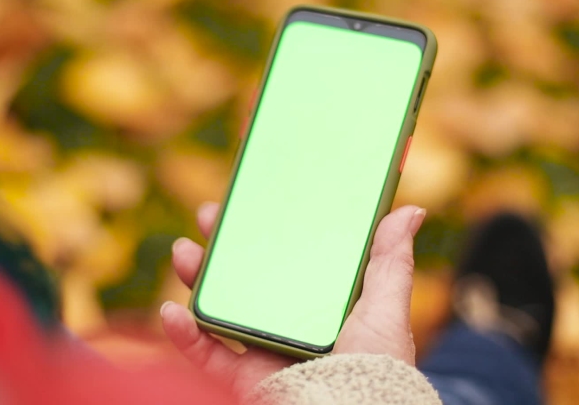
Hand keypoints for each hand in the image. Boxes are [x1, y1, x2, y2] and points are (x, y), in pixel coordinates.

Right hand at [160, 203, 426, 400]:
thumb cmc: (377, 372)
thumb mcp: (387, 310)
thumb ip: (390, 263)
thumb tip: (410, 211)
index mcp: (319, 304)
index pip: (288, 258)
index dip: (268, 229)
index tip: (254, 198)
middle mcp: (287, 324)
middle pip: (246, 277)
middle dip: (223, 244)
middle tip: (211, 214)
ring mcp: (262, 350)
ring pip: (219, 308)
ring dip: (195, 277)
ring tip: (182, 250)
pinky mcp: (243, 379)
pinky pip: (204, 355)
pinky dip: (182, 335)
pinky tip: (169, 311)